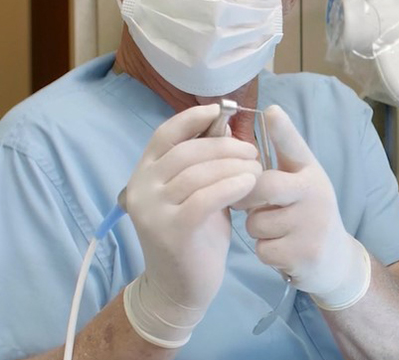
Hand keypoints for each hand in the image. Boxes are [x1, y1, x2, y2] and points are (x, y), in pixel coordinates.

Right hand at [122, 103, 262, 346]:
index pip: (164, 134)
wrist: (180, 288)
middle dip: (224, 146)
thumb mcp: (197, 193)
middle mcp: (142, 189)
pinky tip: (249, 184)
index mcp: (144, 174)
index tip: (220, 111)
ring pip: (197, 173)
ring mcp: (153, 210)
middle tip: (253, 152)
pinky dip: (230, 186)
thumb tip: (224, 125)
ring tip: (257, 170)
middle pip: (186, 151)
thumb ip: (204, 165)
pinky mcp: (171, 231)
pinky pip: (205, 198)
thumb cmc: (194, 236)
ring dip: (233, 166)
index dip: (192, 118)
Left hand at [245, 105, 371, 309]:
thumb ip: (279, 158)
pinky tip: (282, 249)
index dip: (282, 129)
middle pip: (264, 186)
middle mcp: (316, 194)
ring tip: (275, 230)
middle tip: (246, 203)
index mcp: (311, 172)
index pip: (295, 147)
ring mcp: (313, 225)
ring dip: (257, 230)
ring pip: (256, 223)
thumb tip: (261, 120)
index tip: (272, 111)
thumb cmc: (306, 212)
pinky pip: (263, 249)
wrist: (335, 259)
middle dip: (246, 197)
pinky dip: (266, 252)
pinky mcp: (305, 253)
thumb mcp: (300, 182)